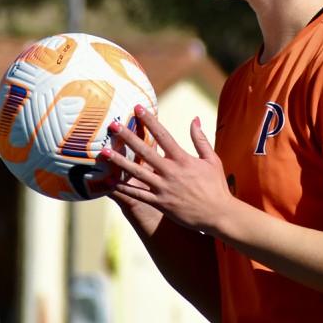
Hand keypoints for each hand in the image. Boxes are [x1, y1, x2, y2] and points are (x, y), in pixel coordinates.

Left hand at [103, 107, 232, 233]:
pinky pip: (138, 195)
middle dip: (127, 137)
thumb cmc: (216, 186)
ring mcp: (163, 188)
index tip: (137, 108)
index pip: (163, 135)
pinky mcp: (160, 203)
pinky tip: (109, 182)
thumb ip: (200, 139)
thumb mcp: (212, 160)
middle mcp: (170, 172)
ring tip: (103, 152)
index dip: (149, 121)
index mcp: (183, 159)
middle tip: (112, 125)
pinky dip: (123, 188)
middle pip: (144, 151)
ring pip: (136, 173)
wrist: (218, 214)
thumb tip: (194, 118)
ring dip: (119, 162)